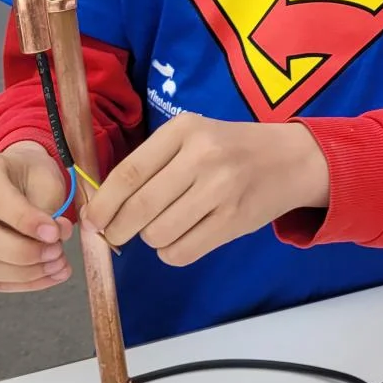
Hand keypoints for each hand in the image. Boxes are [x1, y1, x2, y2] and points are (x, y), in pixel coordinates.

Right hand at [0, 145, 73, 292]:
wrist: (17, 180)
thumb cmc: (30, 176)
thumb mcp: (46, 178)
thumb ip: (49, 208)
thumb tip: (56, 240)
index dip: (25, 220)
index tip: (55, 233)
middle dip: (22, 252)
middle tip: (56, 252)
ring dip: (22, 273)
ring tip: (57, 265)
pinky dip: (20, 282)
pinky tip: (47, 276)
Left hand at [82, 115, 329, 266]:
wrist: (290, 159)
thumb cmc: (230, 148)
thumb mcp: (193, 137)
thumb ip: (152, 163)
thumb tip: (104, 206)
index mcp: (185, 130)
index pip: (129, 173)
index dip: (103, 203)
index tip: (92, 221)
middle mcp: (202, 156)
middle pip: (139, 208)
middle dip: (118, 229)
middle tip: (116, 234)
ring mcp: (221, 189)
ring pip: (158, 234)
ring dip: (150, 240)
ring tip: (161, 228)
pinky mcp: (233, 221)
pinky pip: (182, 252)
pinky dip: (171, 253)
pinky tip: (180, 238)